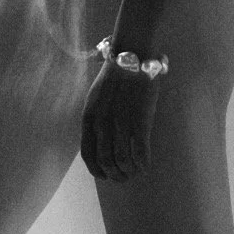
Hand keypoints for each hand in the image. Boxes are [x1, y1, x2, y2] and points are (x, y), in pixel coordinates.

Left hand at [80, 58, 160, 181]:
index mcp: (89, 117)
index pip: (88, 154)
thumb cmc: (116, 76)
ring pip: (123, 161)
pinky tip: (145, 165)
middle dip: (115, 175)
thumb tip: (101, 143)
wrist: (133, 56)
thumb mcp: (96, 98)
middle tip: (123, 177)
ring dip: (129, 172)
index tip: (105, 175)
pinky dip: (142, 164)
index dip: (96, 170)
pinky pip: (140, 153)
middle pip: (105, 162)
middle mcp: (103, 123)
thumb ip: (96, 120)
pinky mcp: (140, 121)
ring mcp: (121, 123)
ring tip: (134, 172)